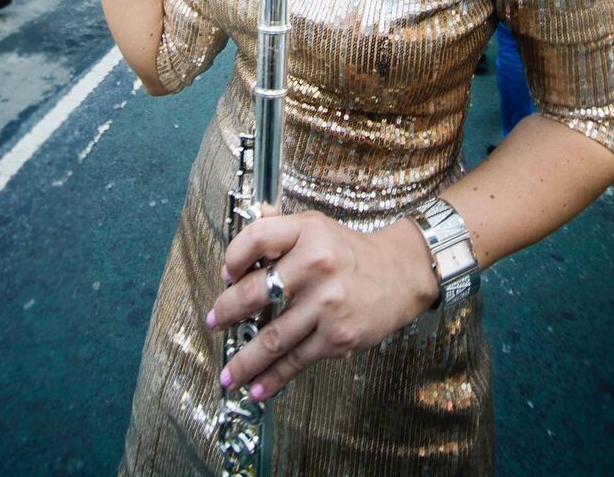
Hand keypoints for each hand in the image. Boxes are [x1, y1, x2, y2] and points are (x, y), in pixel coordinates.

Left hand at [207, 211, 437, 401]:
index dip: (234, 256)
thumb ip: (280, 228)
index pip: (258, 237)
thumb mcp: (317, 228)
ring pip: (272, 338)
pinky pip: (296, 360)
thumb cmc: (351, 252)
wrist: (400, 274)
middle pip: (255, 292)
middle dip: (226, 312)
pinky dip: (273, 378)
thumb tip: (244, 235)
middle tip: (213, 322)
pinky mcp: (337, 336)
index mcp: (308, 232)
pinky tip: (258, 386)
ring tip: (227, 372)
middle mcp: (316, 264)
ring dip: (244, 359)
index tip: (225, 274)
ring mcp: (327, 303)